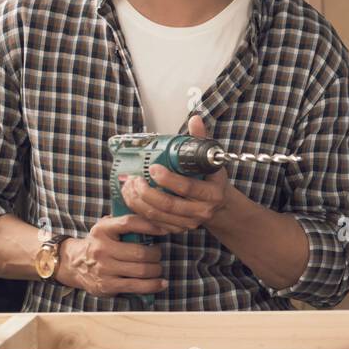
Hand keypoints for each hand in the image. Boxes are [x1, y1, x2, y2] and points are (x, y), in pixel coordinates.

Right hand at [55, 214, 167, 297]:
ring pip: (141, 270)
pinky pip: (136, 286)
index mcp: (102, 230)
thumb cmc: (100, 244)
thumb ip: (124, 222)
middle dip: (156, 254)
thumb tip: (153, 218)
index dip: (149, 225)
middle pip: (140, 252)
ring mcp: (104, 269)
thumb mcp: (105, 228)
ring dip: (156, 269)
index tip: (164, 229)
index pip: (128, 223)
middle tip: (158, 253)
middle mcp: (101, 249)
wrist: (74, 265)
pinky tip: (161, 283)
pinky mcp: (107, 286)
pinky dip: (153, 285)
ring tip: (157, 267)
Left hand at [119, 114, 230, 233]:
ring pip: (158, 215)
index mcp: (211, 193)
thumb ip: (199, 139)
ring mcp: (189, 222)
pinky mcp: (178, 229)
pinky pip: (154, 224)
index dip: (168, 179)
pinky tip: (132, 200)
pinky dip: (140, 212)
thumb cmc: (210, 179)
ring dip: (138, 202)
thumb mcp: (208, 160)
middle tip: (134, 179)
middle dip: (146, 192)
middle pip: (168, 205)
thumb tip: (195, 119)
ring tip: (129, 187)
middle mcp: (202, 210)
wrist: (219, 205)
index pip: (187, 187)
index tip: (153, 167)